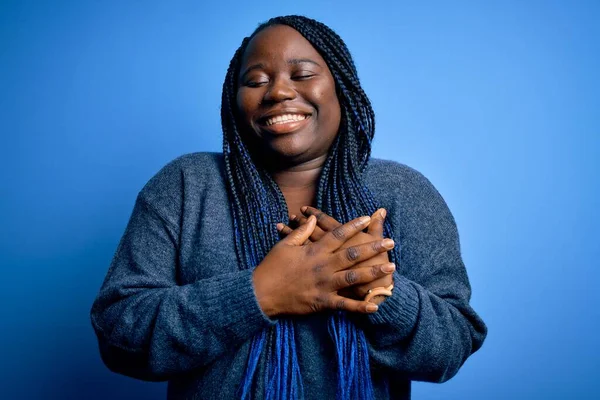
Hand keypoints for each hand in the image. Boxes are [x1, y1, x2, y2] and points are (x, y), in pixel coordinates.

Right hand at [277, 207, 392, 304]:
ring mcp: (324, 285)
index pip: (337, 235)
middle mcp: (323, 266)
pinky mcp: (322, 302)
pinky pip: (344, 305)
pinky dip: (360, 307)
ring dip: (373, 273)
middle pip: (352, 255)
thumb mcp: (284, 245)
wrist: (261, 293)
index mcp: (314, 251)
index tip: (367, 218)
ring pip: (353, 278)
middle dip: (373, 248)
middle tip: (391, 242)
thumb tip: (312, 218)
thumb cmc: (272, 267)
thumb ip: (301, 232)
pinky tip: (375, 306)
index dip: (353, 226)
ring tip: (391, 268)